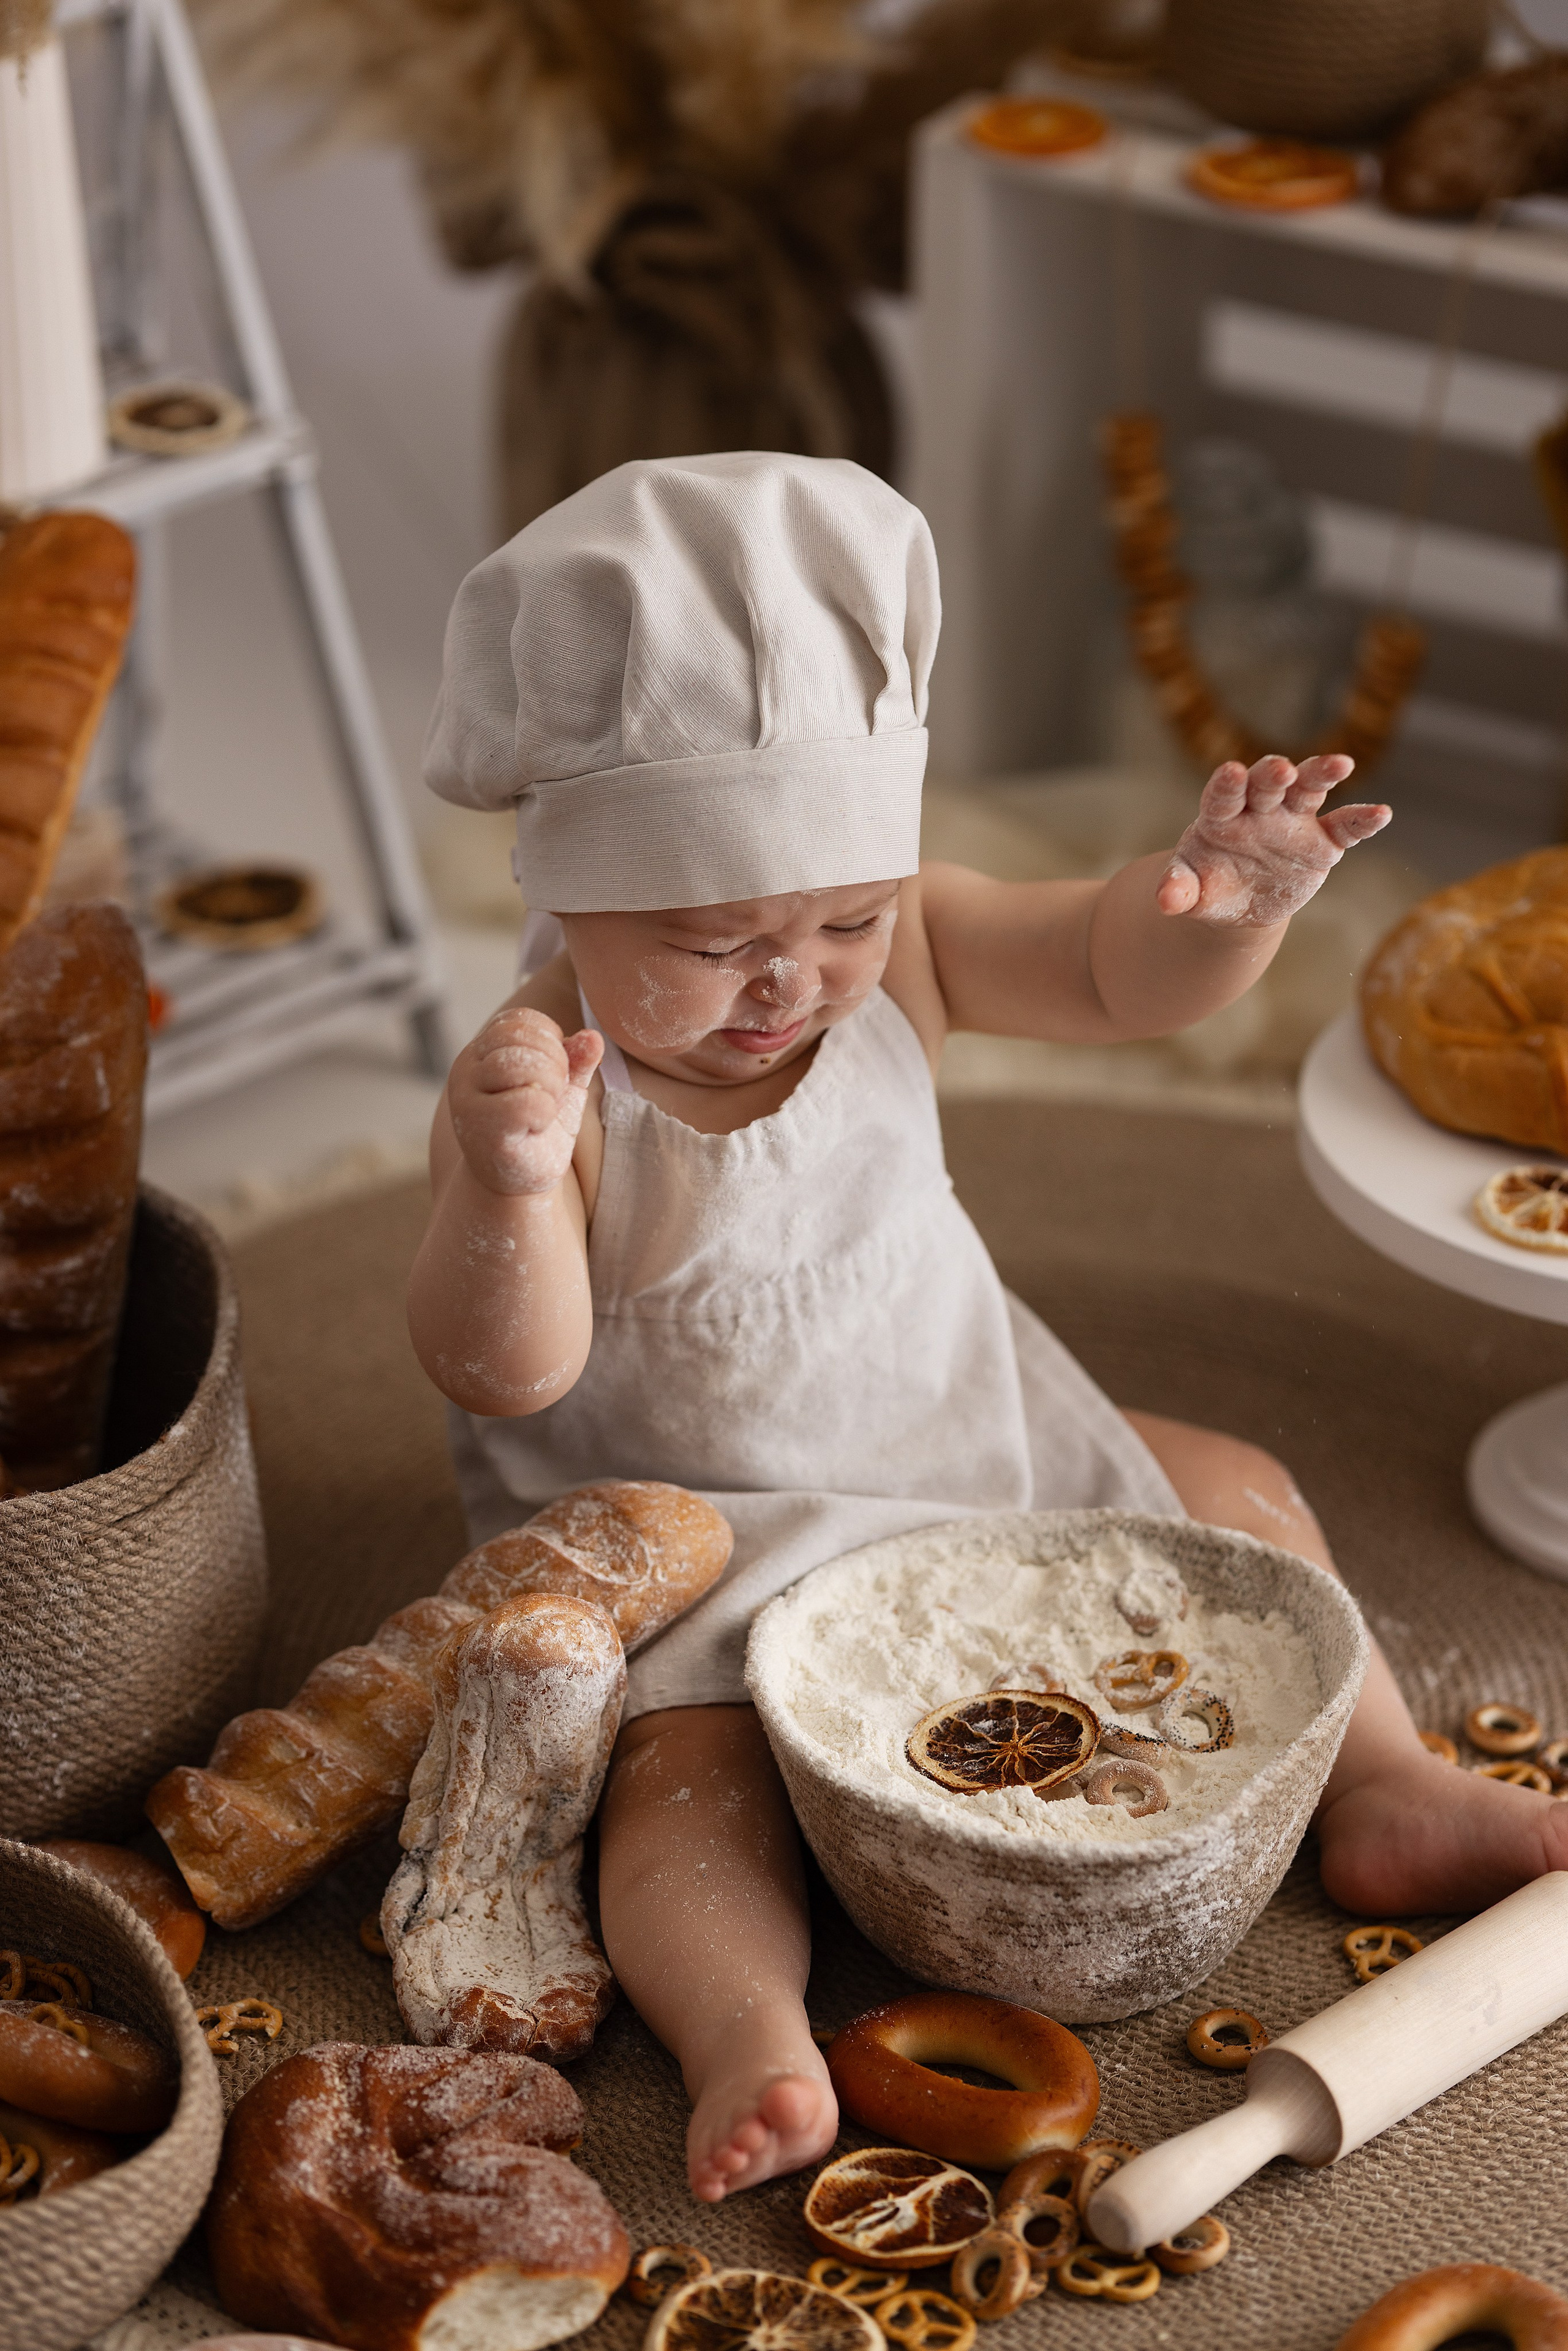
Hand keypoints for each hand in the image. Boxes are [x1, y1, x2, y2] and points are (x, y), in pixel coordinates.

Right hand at [448, 1008, 603, 1196]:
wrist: (519, 1182)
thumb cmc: (538, 1130)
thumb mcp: (562, 1088)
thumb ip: (576, 1060)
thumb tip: (593, 1038)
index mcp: (482, 1051)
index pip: (520, 1019)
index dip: (550, 1040)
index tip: (554, 1072)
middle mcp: (466, 1068)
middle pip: (520, 1037)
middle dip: (553, 1063)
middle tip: (553, 1095)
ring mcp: (466, 1098)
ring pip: (521, 1064)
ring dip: (550, 1087)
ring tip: (546, 1109)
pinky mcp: (479, 1128)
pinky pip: (526, 1102)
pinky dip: (544, 1113)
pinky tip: (537, 1127)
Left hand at [1157, 753, 1390, 926]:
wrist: (1237, 902)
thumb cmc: (1206, 885)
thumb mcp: (1189, 890)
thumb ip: (1178, 891)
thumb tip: (1165, 901)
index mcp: (1221, 815)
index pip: (1223, 795)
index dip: (1227, 784)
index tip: (1231, 773)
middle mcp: (1259, 809)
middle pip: (1267, 784)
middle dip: (1273, 775)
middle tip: (1280, 769)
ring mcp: (1293, 821)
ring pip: (1308, 790)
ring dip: (1322, 774)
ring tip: (1340, 764)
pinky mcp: (1322, 841)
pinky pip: (1344, 828)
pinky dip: (1362, 820)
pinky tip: (1382, 814)